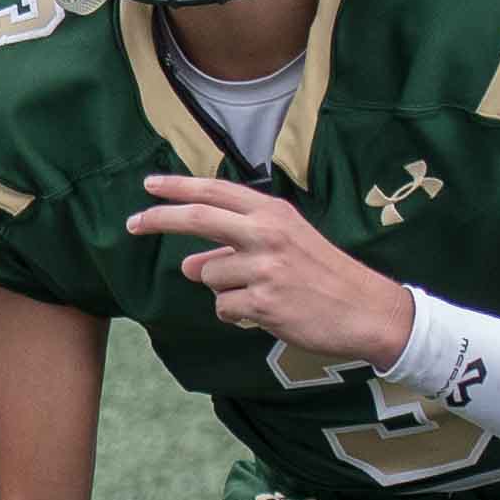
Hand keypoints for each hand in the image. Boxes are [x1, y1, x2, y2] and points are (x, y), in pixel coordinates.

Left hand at [131, 174, 419, 366]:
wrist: (367, 310)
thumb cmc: (323, 275)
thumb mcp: (285, 246)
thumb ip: (235, 248)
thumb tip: (189, 264)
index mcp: (274, 213)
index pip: (216, 192)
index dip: (178, 187)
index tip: (149, 185)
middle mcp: (267, 233)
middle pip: (198, 219)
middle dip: (159, 218)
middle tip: (132, 223)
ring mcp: (265, 268)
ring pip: (209, 275)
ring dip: (223, 289)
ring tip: (262, 293)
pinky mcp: (264, 302)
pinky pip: (224, 308)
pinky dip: (237, 314)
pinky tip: (269, 313)